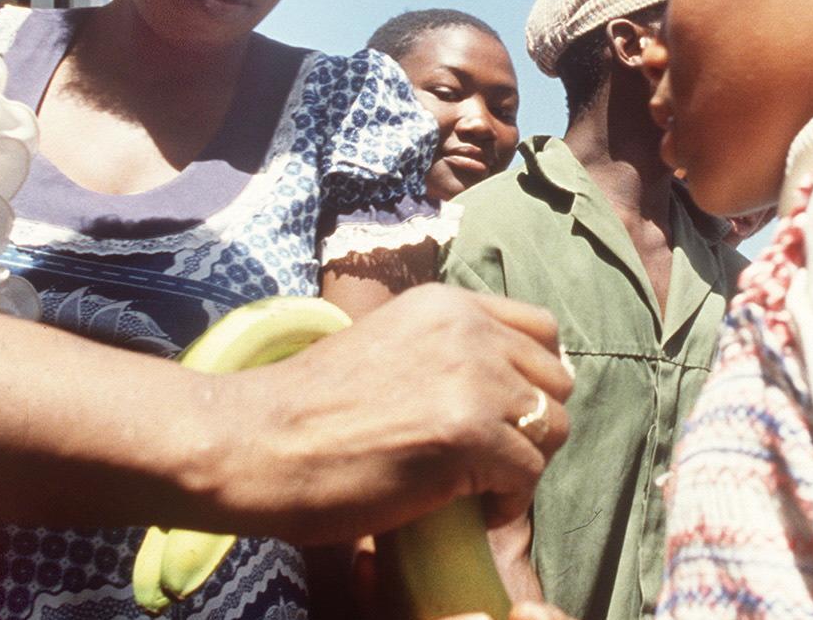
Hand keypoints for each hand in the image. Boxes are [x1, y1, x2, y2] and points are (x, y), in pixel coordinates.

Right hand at [205, 285, 571, 542]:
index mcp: (447, 304)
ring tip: (483, 486)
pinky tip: (474, 509)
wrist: (256, 442)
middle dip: (532, 424)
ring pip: (552, 428)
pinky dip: (509, 501)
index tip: (506, 414)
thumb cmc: (308, 408)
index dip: (532, 379)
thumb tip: (502, 390)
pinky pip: (528, 475)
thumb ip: (445, 352)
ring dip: (524, 464)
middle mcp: (468, 330)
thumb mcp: (389, 344)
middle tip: (492, 457)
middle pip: (556, 381)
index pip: (541, 332)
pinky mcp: (468, 435)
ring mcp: (472, 380)